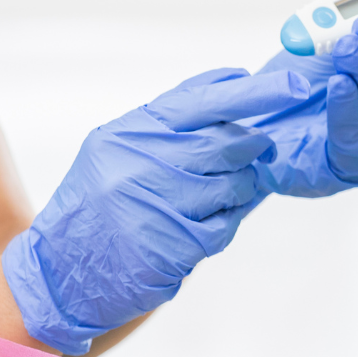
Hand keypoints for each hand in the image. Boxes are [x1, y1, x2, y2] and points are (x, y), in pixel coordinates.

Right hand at [1, 66, 307, 354]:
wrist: (61, 272)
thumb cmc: (97, 203)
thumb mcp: (119, 147)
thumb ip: (172, 121)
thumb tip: (237, 85)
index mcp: (132, 131)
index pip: (205, 100)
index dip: (256, 91)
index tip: (296, 83)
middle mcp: (142, 163)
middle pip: (227, 143)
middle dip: (253, 145)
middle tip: (261, 146)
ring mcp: (158, 205)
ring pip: (233, 185)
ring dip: (239, 188)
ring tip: (214, 195)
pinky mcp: (173, 246)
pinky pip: (225, 226)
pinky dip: (224, 222)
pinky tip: (201, 224)